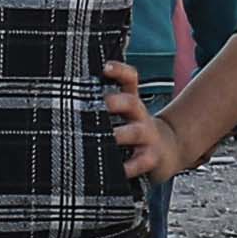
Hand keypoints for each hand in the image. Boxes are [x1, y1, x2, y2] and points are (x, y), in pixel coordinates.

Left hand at [109, 58, 200, 185]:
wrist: (167, 152)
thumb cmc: (135, 132)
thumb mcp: (125, 115)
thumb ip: (104, 107)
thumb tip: (69, 99)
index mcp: (131, 102)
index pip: (129, 79)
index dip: (120, 71)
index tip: (106, 68)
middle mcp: (140, 115)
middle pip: (131, 102)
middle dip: (116, 101)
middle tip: (101, 104)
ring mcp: (147, 136)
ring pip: (135, 132)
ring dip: (120, 134)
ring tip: (107, 138)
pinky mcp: (151, 158)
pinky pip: (140, 162)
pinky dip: (129, 167)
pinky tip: (120, 169)